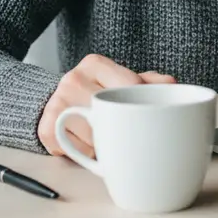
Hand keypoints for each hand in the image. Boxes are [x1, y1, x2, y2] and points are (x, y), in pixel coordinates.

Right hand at [38, 53, 175, 156]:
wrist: (61, 100)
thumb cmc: (101, 91)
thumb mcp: (124, 80)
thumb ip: (148, 81)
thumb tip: (171, 84)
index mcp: (95, 63)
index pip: (129, 85)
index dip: (143, 104)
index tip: (149, 115)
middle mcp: (73, 79)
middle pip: (110, 112)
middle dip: (124, 128)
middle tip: (132, 134)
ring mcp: (57, 103)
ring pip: (93, 135)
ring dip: (106, 145)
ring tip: (111, 140)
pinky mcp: (46, 127)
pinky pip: (75, 150)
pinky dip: (86, 154)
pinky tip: (90, 146)